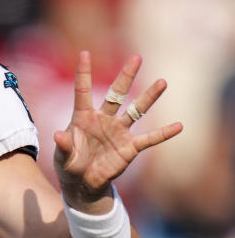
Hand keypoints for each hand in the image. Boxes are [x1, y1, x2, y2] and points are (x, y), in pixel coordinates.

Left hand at [53, 51, 182, 206]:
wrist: (83, 183)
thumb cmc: (70, 165)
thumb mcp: (62, 157)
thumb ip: (63, 146)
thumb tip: (58, 135)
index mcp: (83, 117)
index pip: (82, 91)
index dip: (83, 72)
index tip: (84, 53)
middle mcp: (103, 119)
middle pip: (116, 94)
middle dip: (126, 76)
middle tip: (136, 58)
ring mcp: (118, 131)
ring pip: (135, 110)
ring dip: (148, 97)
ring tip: (162, 82)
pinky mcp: (129, 147)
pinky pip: (149, 139)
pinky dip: (163, 133)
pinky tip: (178, 126)